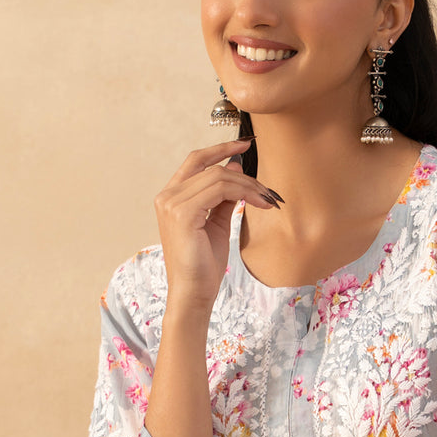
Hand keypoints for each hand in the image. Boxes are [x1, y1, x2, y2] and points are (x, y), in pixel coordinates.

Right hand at [154, 138, 281, 314]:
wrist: (194, 293)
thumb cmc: (204, 263)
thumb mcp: (216, 222)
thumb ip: (222, 195)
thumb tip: (234, 166)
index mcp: (171, 197)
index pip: (196, 160)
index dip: (220, 149)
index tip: (245, 143)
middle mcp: (167, 196)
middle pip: (212, 168)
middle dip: (245, 175)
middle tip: (268, 190)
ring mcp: (171, 203)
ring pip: (219, 178)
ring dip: (250, 186)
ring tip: (268, 200)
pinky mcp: (182, 213)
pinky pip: (220, 190)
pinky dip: (244, 192)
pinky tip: (260, 204)